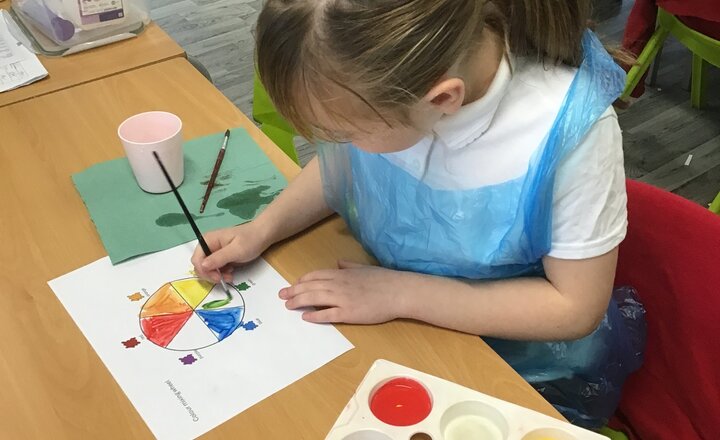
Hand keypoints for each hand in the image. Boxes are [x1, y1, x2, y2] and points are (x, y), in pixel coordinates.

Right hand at [191, 222, 269, 282]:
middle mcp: (207, 246)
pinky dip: (221, 274)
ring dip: (216, 276)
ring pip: (207, 270)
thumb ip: (218, 258)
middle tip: (225, 278)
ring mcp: (213, 252)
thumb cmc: (250, 240)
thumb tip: (202, 266)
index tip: (218, 277)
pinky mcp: (220, 258)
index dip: (204, 271)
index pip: (196, 259)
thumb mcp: (236, 250)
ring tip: (230, 275)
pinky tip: (231, 272)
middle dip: (211, 275)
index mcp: (208, 240)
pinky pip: (215, 269)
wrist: (262, 236)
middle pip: (200, 266)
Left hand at [279, 261, 410, 323]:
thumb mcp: (364, 268)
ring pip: (315, 299)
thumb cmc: (384, 280)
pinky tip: (305, 317)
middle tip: (282, 296)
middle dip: (294, 291)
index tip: (293, 285)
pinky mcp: (349, 313)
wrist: (398, 291)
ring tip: (288, 305)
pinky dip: (315, 315)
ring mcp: (343, 299)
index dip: (302, 280)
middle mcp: (339, 284)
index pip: (315, 275)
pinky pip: (327, 314)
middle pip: (310, 287)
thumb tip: (338, 263)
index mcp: (342, 273)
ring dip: (299, 301)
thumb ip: (349, 266)